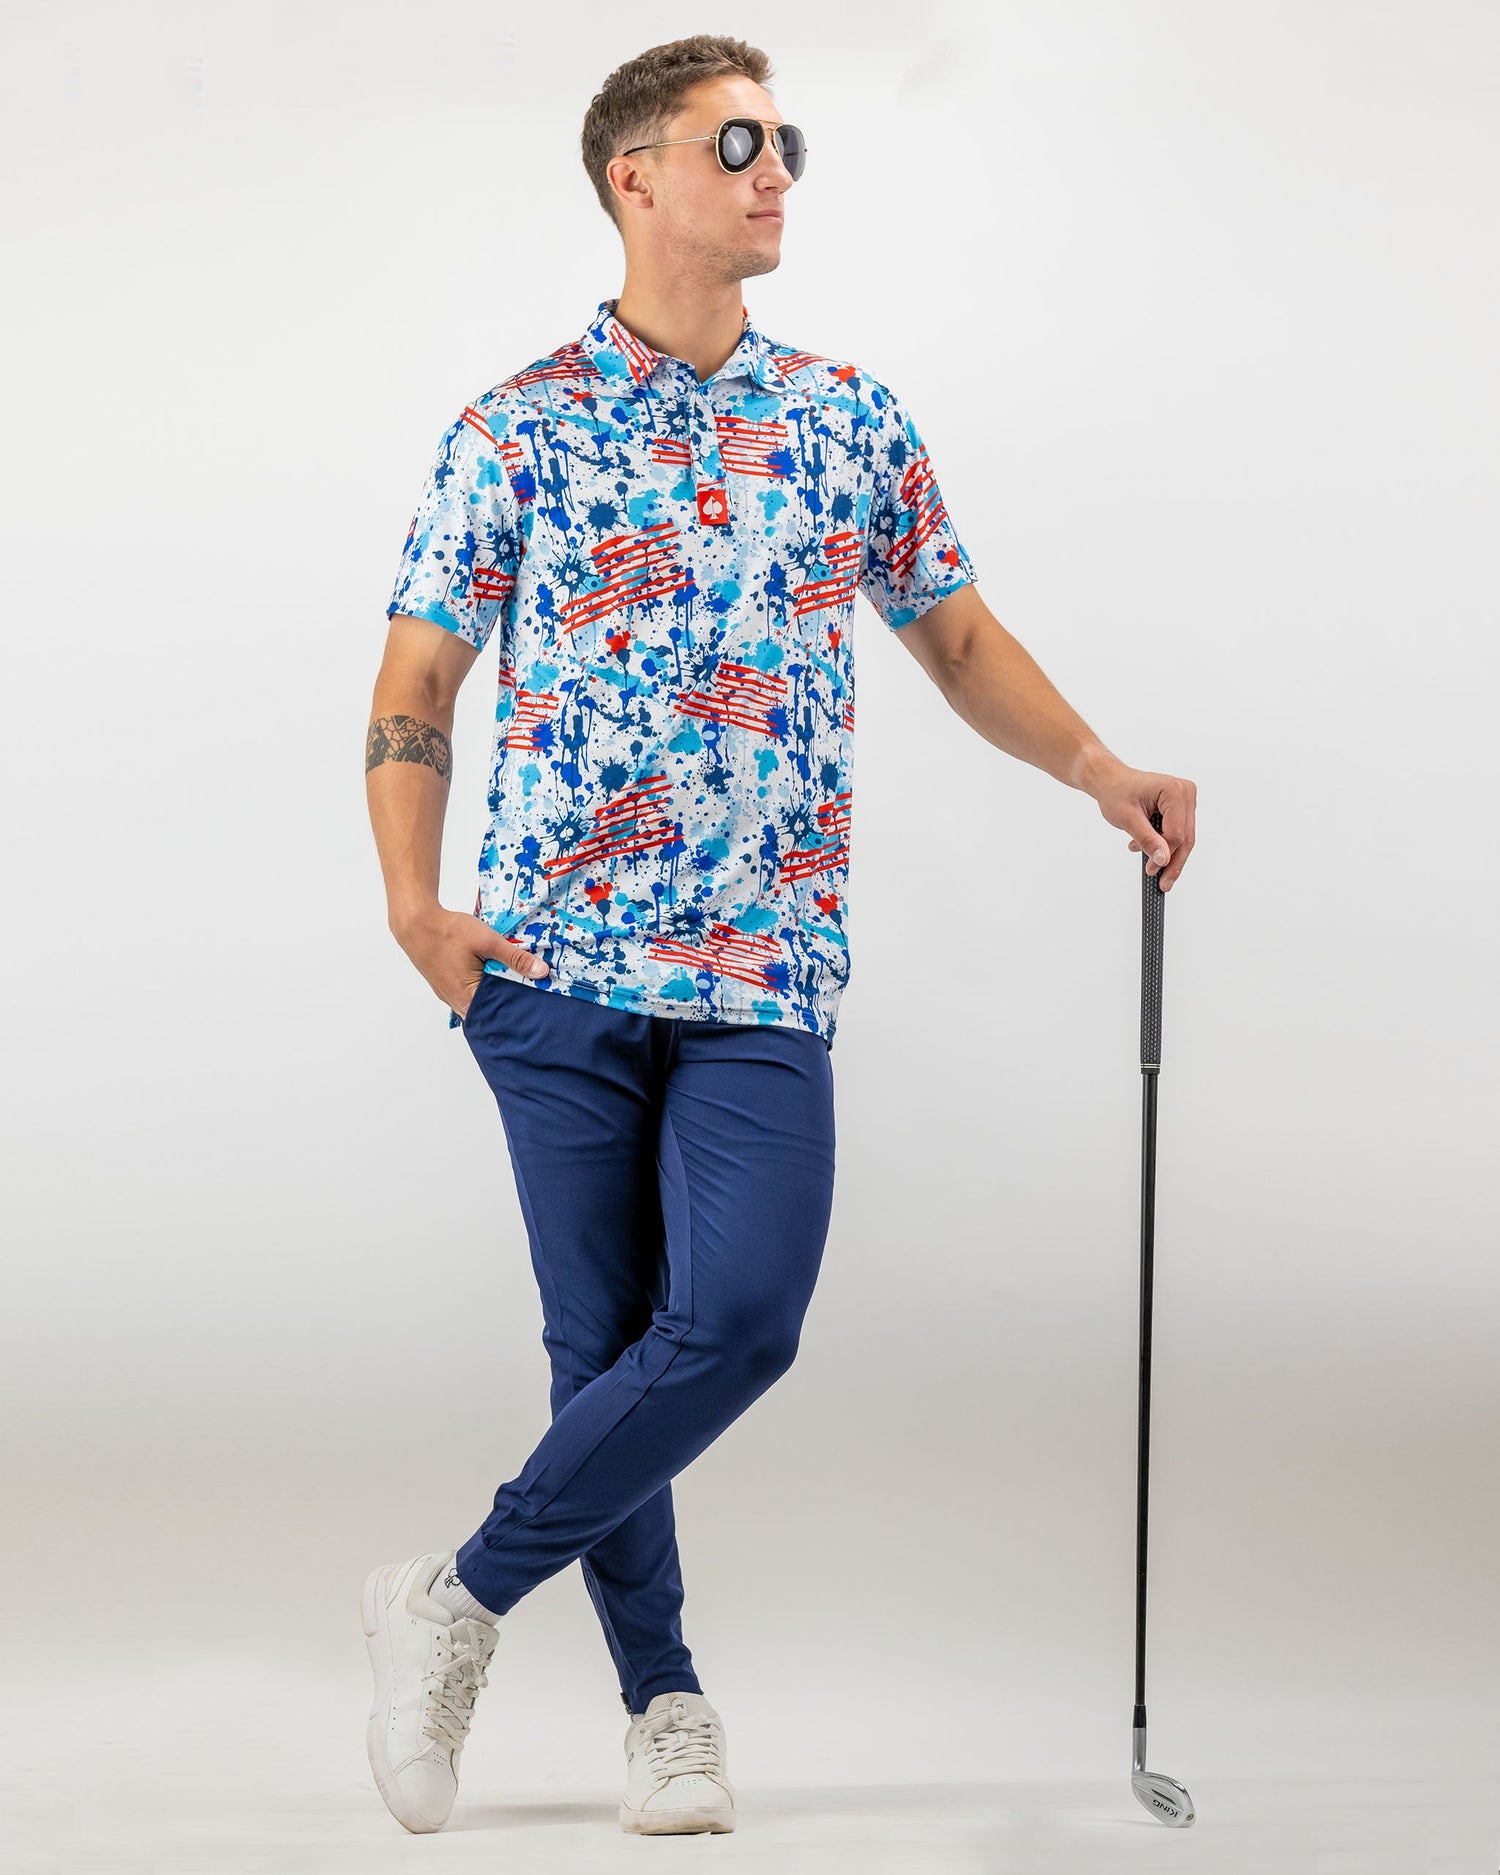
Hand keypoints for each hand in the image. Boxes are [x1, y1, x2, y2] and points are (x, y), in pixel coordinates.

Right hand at [391, 904, 549, 1014]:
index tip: (536, 1003)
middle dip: (508, 1002)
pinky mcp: (445, 986)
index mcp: (468, 999)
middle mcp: (457, 1003)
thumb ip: (515, 958)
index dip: (519, 1008)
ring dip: (494, 993)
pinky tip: (491, 975)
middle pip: (489, 1010)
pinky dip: (481, 987)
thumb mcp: (488, 942)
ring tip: (514, 983)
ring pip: (478, 1001)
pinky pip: (469, 993)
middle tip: (529, 992)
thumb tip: (542, 972)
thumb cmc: (448, 932)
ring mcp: (449, 995)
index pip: (500, 1015)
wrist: (416, 923)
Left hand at [1087, 760, 1196, 889]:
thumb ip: (1146, 839)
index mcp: (1174, 790)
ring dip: (1168, 855)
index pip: (1176, 832)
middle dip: (1173, 862)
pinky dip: (1165, 844)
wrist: (1110, 780)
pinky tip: (1147, 851)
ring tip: (1154, 870)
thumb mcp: (1128, 818)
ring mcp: (1185, 799)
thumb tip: (1163, 860)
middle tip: (1165, 884)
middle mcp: (1185, 792)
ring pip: (1184, 837)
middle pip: (1185, 837)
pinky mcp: (1181, 806)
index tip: (1152, 871)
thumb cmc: (1115, 792)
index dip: (1164, 855)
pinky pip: (1178, 831)